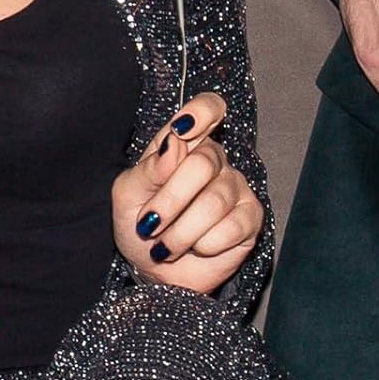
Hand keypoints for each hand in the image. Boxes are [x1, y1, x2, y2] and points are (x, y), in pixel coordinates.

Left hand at [112, 92, 263, 292]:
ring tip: (166, 246)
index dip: (201, 112)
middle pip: (203, 163)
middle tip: (149, 224)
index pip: (208, 108)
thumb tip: (176, 143)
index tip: (182, 129)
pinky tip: (197, 247)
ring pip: (214, 202)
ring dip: (181, 233)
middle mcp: (215, 160)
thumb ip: (149, 167)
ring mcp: (236, 188)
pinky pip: (232, 228)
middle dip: (170, 201)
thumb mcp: (128, 193)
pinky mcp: (250, 218)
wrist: (152, 271)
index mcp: (186, 143)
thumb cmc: (140, 222)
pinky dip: (204, 246)